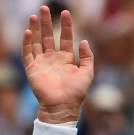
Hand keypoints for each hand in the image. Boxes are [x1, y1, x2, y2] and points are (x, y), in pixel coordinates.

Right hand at [23, 5, 93, 122]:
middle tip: (45, 8)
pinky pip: (28, 52)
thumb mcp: (87, 74)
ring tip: (35, 16)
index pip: (64, 38)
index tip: (66, 13)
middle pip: (48, 36)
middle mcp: (53, 59)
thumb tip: (84, 41)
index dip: (65, 26)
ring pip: (37, 41)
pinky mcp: (32, 68)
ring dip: (36, 28)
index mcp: (66, 60)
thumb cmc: (76, 93)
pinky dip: (27, 42)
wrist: (62, 106)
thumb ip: (87, 57)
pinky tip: (29, 31)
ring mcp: (42, 63)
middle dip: (47, 22)